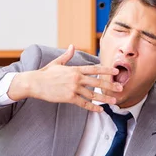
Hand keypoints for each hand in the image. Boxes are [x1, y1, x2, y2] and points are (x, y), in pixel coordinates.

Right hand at [8, 45, 122, 111]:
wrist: (35, 83)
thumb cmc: (45, 73)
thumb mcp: (57, 63)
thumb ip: (67, 55)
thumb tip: (72, 46)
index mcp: (75, 69)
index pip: (94, 69)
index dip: (106, 70)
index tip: (116, 72)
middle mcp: (76, 78)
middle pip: (97, 82)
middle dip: (110, 85)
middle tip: (120, 88)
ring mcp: (73, 88)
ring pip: (93, 94)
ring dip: (104, 98)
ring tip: (113, 101)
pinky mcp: (69, 97)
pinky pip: (83, 103)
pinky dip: (92, 107)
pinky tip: (100, 110)